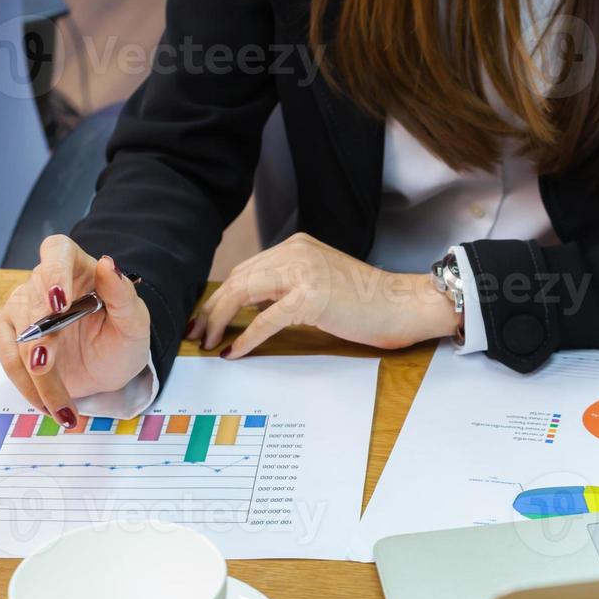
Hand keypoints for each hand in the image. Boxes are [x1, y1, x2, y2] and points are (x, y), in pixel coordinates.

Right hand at [0, 235, 151, 422]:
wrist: (110, 370)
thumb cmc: (123, 339)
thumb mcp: (135, 323)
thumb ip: (123, 295)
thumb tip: (108, 264)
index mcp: (79, 267)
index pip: (57, 252)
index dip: (53, 272)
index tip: (58, 302)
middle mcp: (45, 282)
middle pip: (31, 299)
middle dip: (38, 336)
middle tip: (45, 365)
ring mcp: (23, 308)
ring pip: (16, 335)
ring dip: (31, 371)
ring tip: (55, 403)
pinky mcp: (10, 335)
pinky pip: (6, 357)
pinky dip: (25, 385)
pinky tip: (46, 404)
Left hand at [189, 233, 460, 356]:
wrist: (403, 305)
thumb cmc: (368, 303)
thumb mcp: (320, 284)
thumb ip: (286, 287)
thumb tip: (249, 308)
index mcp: (297, 246)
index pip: (246, 269)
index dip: (220, 295)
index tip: (205, 318)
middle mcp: (296, 252)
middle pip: (238, 279)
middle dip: (211, 309)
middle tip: (195, 334)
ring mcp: (303, 272)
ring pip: (243, 294)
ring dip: (219, 321)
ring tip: (208, 343)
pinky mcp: (310, 297)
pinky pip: (265, 320)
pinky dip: (245, 337)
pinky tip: (234, 351)